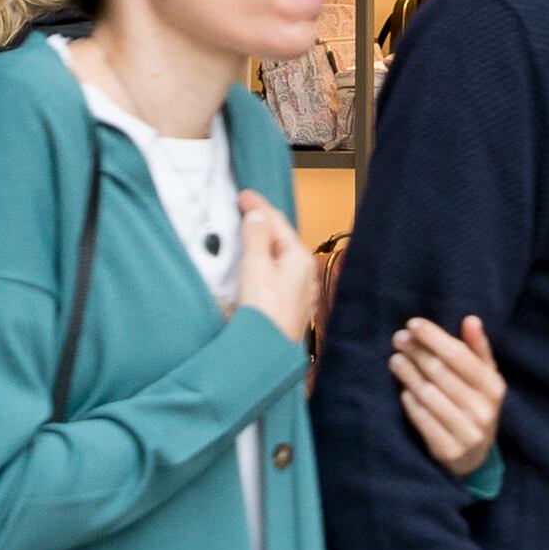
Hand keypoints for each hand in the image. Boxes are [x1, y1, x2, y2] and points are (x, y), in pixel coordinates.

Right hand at [234, 196, 315, 343]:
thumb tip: (258, 216)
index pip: (278, 223)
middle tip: (246, 210)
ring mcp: (298, 292)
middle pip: (281, 240)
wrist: (268, 353)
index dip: (259, 207)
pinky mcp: (288, 308)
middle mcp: (304, 274)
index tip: (244, 195)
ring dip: (263, 245)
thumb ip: (257, 238)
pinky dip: (264, 265)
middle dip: (264, 224)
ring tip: (248, 234)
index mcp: (299, 258)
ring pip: (279, 259)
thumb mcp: (256, 266)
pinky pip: (276, 276)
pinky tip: (255, 267)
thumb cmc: (266, 312)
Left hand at [392, 315, 505, 477]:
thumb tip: (471, 320)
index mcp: (493, 387)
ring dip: (408, 374)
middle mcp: (483, 410)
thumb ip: (478, 349)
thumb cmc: (475, 405)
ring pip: (428, 394)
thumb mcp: (484, 378)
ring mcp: (467, 432)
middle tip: (398, 338)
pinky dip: (410, 402)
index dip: (434, 337)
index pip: (460, 355)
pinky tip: (403, 390)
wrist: (475, 457)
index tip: (413, 324)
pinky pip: (422, 419)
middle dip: (417, 352)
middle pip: (441, 372)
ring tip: (395, 359)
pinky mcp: (448, 450)